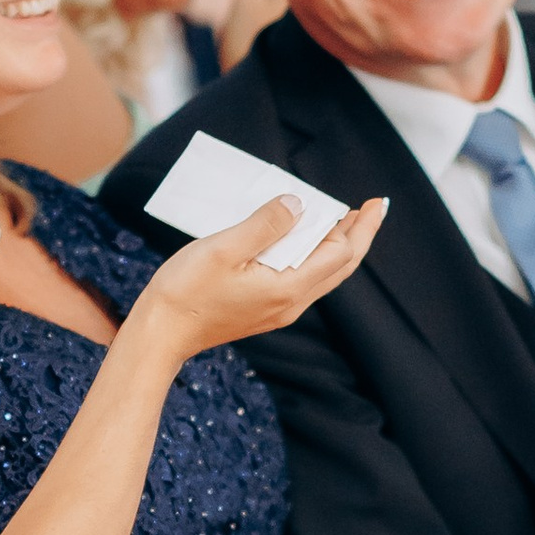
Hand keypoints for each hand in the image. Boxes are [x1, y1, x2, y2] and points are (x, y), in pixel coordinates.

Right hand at [136, 194, 386, 359]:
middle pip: (340, 267)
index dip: (356, 226)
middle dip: (360, 235)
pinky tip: (306, 241)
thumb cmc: (186, 291)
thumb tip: (298, 204)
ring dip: (338, 246)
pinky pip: (305, 280)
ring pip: (324, 275)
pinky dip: (315, 256)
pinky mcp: (266, 310)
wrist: (162, 333)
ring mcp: (280, 310)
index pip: (339, 254)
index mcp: (288, 288)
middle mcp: (291, 304)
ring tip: (346, 219)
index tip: (371, 202)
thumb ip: (265, 225)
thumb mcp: (224, 248)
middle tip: (372, 206)